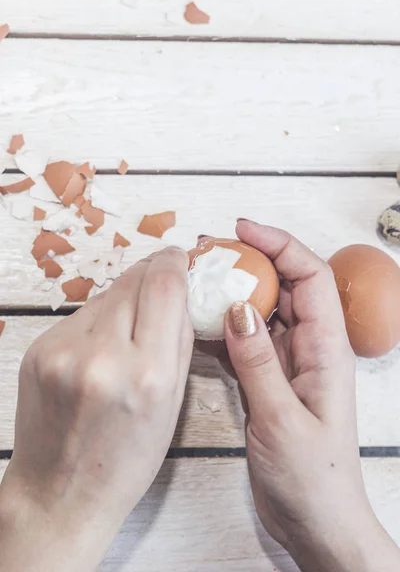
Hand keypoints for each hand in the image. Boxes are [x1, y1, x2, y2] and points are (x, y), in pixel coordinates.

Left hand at [0, 247, 193, 571]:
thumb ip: (179, 340)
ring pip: (105, 294)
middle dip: (151, 273)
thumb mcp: (172, 405)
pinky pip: (80, 316)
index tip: (178, 255)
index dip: (173, 262)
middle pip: (133, 280)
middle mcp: (103, 357)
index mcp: (148, 375)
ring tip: (129, 329)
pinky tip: (100, 347)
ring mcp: (63, 351)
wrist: (59, 493)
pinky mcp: (39, 350)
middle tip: (162, 276)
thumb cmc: (125, 461)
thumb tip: (179, 291)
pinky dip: (97, 320)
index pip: (164, 286)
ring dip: (124, 299)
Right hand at [224, 220, 399, 571]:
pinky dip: (222, 329)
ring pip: (260, 312)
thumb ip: (259, 361)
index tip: (243, 230)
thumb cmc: (313, 477)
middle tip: (208, 251)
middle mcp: (309, 348)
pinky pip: (245, 343)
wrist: (316, 522)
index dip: (280, 245)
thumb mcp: (281, 419)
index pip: (310, 277)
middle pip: (284, 287)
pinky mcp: (268, 380)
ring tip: (196, 279)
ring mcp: (287, 363)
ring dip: (232, 293)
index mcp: (326, 349)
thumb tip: (238, 307)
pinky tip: (195, 324)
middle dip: (250, 261)